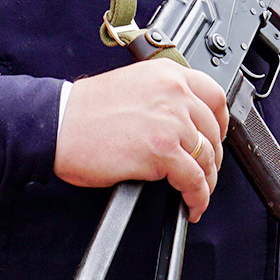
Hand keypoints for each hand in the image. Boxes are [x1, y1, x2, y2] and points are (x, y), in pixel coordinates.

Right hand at [54, 60, 229, 220]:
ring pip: (207, 158)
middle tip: (206, 169)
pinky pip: (193, 180)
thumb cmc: (85, 110)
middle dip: (213, 156)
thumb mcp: (134, 84)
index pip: (215, 96)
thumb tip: (184, 121)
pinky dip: (198, 197)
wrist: (59, 124)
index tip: (217, 135)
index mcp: (168, 74)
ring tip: (198, 192)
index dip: (220, 122)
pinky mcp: (162, 152)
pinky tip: (192, 205)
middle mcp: (175, 94)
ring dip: (207, 181)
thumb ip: (164, 96)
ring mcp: (171, 122)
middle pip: (214, 131)